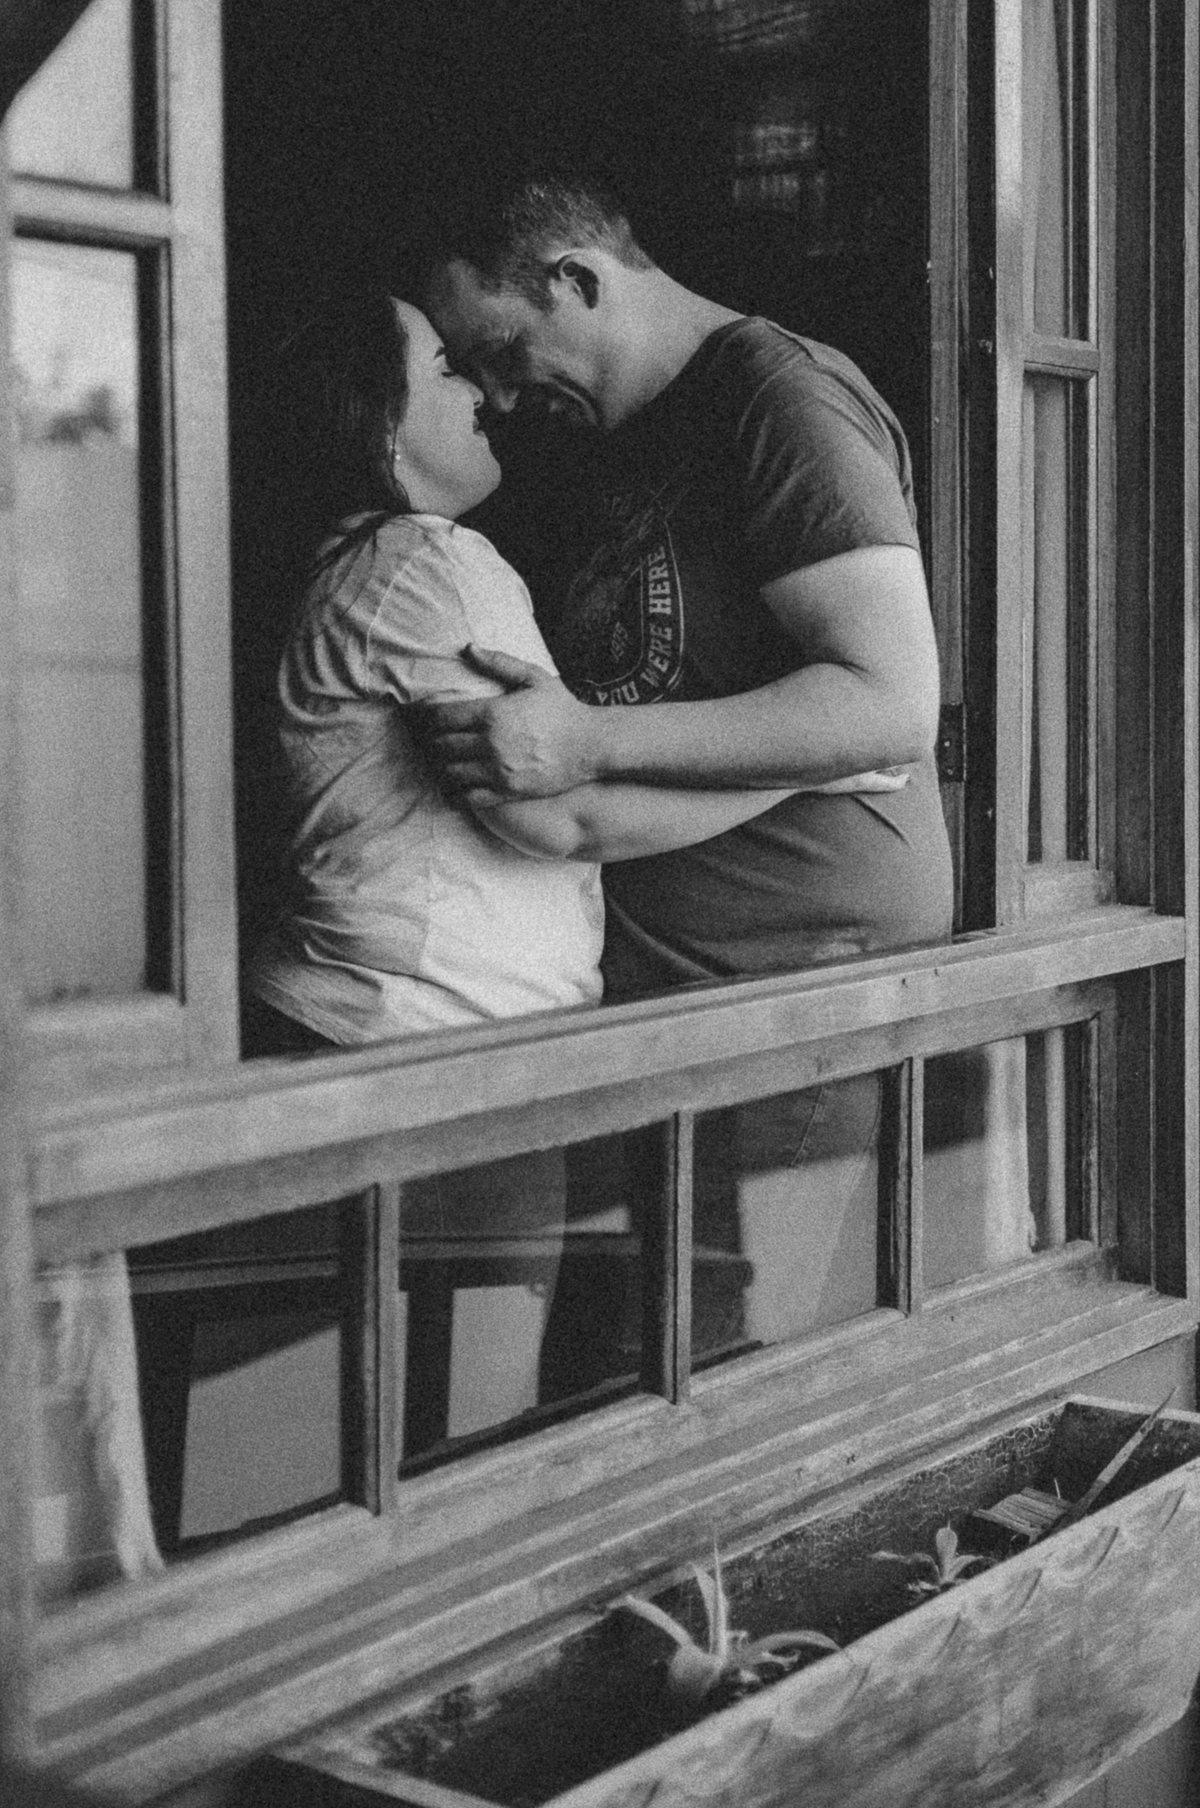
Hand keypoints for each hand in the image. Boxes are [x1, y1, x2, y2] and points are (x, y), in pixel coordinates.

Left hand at [422, 645, 601, 802]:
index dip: (427, 716)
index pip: (442, 717)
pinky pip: (469, 797)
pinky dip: (457, 792)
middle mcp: (491, 743)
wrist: (592, 745)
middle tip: (431, 739)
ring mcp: (498, 771)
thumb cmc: (563, 709)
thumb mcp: (534, 678)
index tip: (426, 716)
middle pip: (441, 745)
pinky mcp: (508, 791)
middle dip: (431, 742)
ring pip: (450, 772)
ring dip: (442, 766)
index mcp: (493, 713)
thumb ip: (499, 662)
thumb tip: (468, 648)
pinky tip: (457, 785)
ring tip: (444, 761)